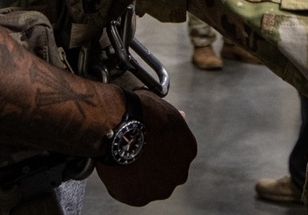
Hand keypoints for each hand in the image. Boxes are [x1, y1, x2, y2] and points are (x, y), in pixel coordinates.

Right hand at [96, 89, 196, 205]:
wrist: (121, 126)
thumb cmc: (142, 113)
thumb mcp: (165, 109)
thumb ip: (175, 120)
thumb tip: (181, 116)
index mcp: (188, 149)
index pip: (178, 151)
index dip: (163, 145)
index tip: (152, 141)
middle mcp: (179, 173)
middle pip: (168, 171)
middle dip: (157, 163)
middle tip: (139, 151)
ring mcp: (161, 188)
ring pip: (152, 184)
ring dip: (143, 175)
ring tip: (127, 158)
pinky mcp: (140, 198)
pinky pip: (133, 192)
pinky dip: (126, 182)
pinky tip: (119, 167)